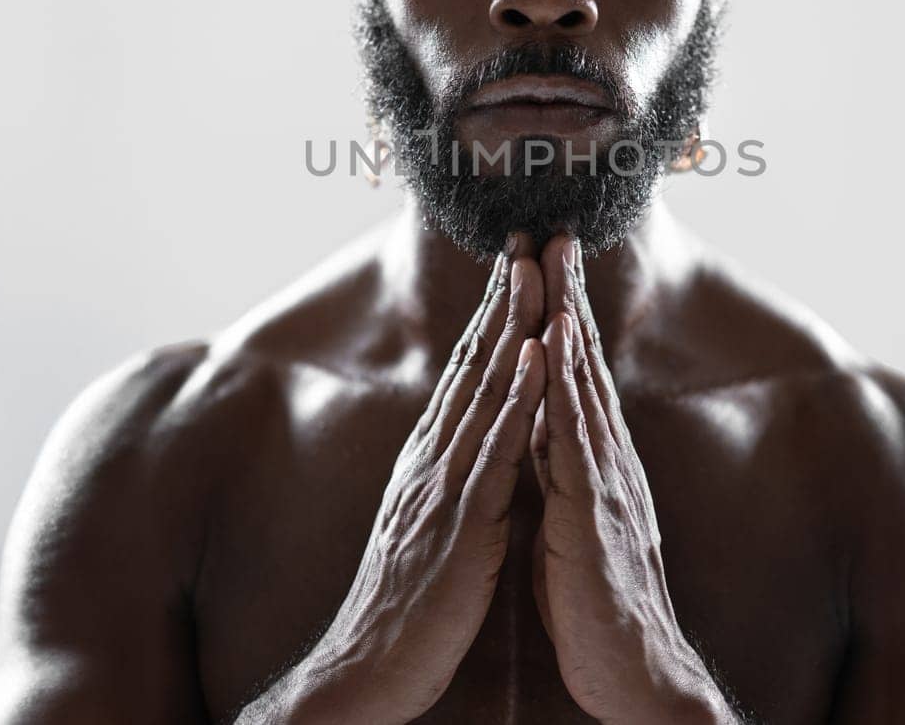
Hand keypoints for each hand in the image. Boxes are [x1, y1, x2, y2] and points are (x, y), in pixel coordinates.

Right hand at [249, 236, 545, 724]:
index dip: (493, 314)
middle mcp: (434, 457)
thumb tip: (478, 435)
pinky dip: (516, 399)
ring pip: (485, 391)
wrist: (369, 668)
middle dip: (502, 298)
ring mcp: (445, 485)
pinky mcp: (461, 521)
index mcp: (432, 458)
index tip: (515, 262)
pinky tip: (534, 359)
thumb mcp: (434, 521)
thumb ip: (454, 473)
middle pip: (474, 363)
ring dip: (511, 327)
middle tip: (525, 236)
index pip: (468, 371)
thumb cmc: (409, 601)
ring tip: (534, 271)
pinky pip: (495, 450)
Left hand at [529, 234, 739, 724]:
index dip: (561, 315)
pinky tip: (555, 339)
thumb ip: (557, 467)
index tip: (547, 261)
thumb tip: (539, 422)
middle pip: (582, 362)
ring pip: (581, 382)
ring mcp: (604, 479)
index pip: (574, 374)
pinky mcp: (593, 509)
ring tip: (555, 259)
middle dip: (567, 294)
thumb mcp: (570, 517)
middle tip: (555, 230)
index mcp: (593, 461)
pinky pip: (573, 433)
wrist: (632, 668)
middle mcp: (605, 458)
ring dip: (567, 316)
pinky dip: (564, 381)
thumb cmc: (596, 599)